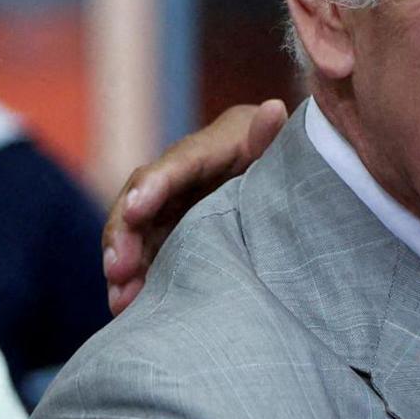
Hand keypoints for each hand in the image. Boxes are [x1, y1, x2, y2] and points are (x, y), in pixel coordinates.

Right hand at [102, 98, 287, 313]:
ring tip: (120, 302)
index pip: (178, 163)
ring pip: (139, 232)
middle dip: (124, 233)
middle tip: (117, 270)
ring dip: (124, 265)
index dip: (154, 185)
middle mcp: (185, 174)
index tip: (135, 209)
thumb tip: (275, 110)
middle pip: (144, 198)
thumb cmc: (299, 165)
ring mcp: (177, 204)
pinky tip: (128, 308)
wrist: (302, 186)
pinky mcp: (177, 233)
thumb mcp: (289, 152)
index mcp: (214, 147)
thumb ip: (276, 140)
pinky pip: (150, 255)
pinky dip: (138, 281)